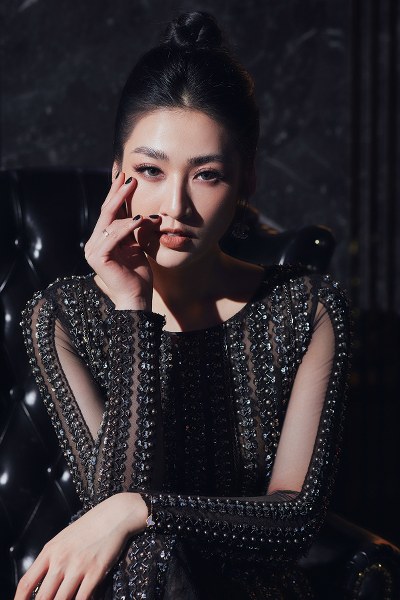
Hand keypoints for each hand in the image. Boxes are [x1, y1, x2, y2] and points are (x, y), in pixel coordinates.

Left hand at [14, 492, 147, 599]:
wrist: (114, 515)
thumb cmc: (89, 527)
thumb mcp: (62, 539)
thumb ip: (51, 559)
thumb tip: (40, 583)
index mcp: (49, 551)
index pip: (26, 583)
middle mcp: (61, 560)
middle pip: (42, 598)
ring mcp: (78, 567)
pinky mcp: (96, 572)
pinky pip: (83, 599)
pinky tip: (81, 599)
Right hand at [84, 173, 159, 309]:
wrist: (137, 297)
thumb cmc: (138, 275)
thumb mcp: (137, 246)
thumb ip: (134, 230)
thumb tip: (141, 211)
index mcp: (102, 240)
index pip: (109, 213)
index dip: (116, 194)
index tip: (126, 178)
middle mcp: (93, 244)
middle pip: (106, 213)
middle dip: (118, 193)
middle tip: (129, 177)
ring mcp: (93, 250)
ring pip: (110, 222)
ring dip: (126, 207)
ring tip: (136, 191)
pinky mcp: (98, 258)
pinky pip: (114, 236)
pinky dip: (127, 226)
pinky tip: (140, 219)